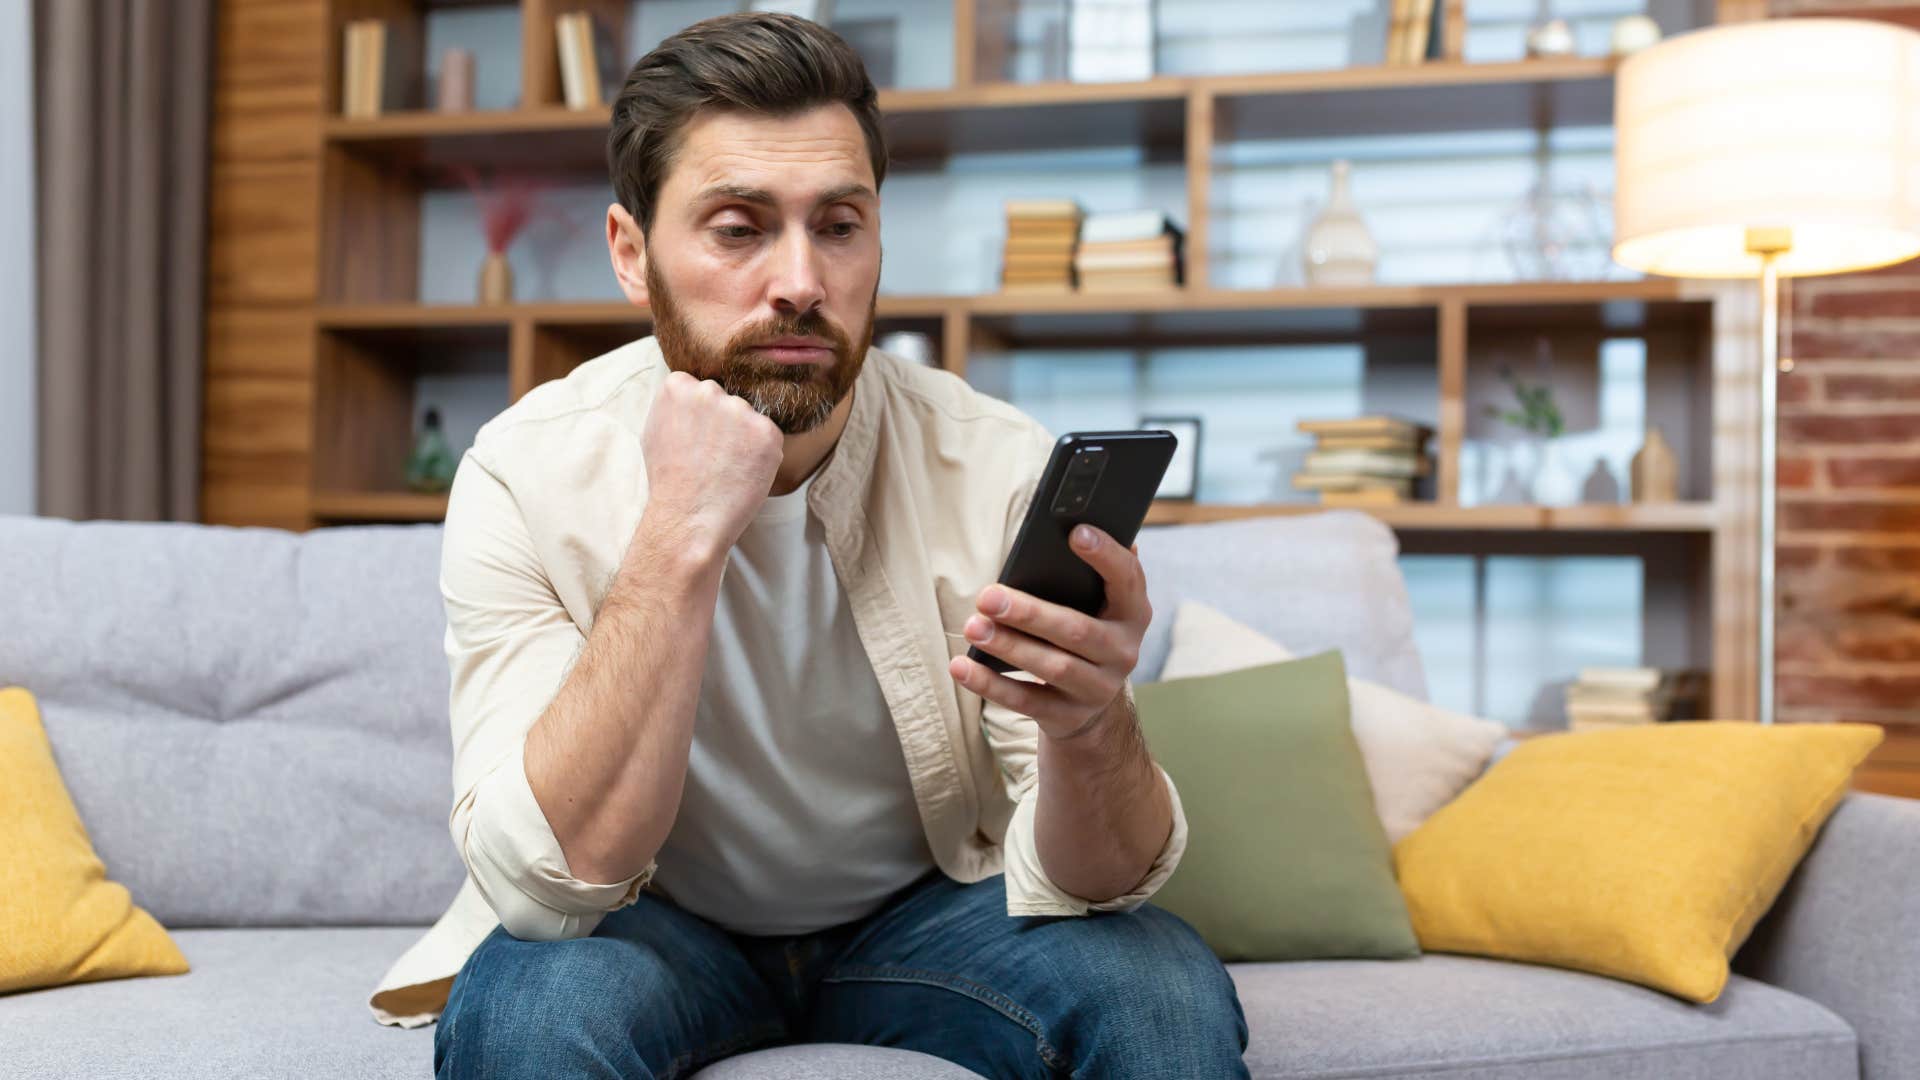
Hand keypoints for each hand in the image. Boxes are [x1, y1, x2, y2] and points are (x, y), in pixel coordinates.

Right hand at [637, 370, 783, 557]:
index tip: (696, 437)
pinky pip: (769, 436)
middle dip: (724, 422)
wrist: (688, 518)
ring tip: (727, 467)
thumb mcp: (655, 431)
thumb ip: (675, 406)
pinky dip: (762, 454)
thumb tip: (690, 391)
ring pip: (749, 417)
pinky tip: (743, 472)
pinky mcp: (767, 431)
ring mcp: (740, 410)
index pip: (698, 387)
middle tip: (713, 455)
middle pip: (726, 399)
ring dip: (745, 437)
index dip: (701, 415)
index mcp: (678, 385)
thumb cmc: (669, 481)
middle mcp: (709, 391)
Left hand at [947, 525, 1150, 739]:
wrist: (1091, 708)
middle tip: (988, 596)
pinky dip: (989, 684)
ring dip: (1007, 646)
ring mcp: (1097, 688)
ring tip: (972, 626)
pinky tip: (961, 666)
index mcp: (1133, 613)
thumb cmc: (1084, 633)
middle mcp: (1123, 652)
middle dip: (1030, 612)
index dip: (1106, 556)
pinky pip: (1025, 700)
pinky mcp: (1067, 716)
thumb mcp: (1097, 605)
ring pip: (1050, 666)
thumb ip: (1090, 573)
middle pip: (1076, 630)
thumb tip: (1075, 525)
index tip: (1076, 532)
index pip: (1128, 579)